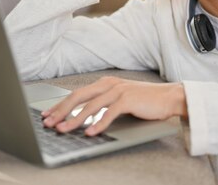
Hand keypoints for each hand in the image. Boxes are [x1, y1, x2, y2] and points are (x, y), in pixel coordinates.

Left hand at [41, 76, 186, 135]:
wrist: (169, 97)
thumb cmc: (145, 101)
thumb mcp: (120, 100)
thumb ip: (104, 104)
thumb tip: (84, 117)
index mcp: (104, 83)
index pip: (77, 94)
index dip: (60, 105)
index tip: (48, 115)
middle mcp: (109, 84)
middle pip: (78, 97)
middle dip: (61, 111)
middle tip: (48, 123)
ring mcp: (118, 90)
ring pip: (90, 106)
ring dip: (74, 119)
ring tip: (64, 130)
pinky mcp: (128, 99)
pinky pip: (109, 113)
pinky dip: (98, 124)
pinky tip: (90, 133)